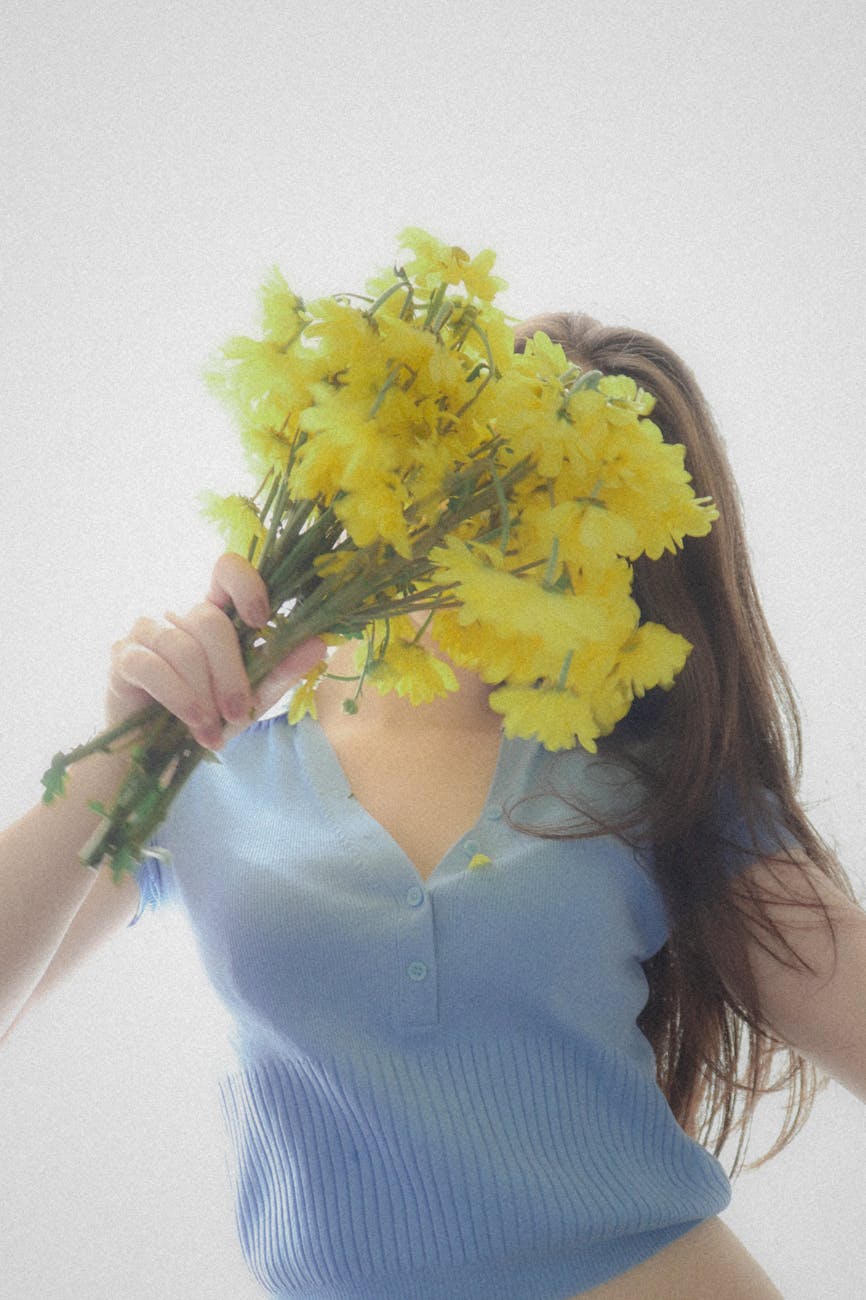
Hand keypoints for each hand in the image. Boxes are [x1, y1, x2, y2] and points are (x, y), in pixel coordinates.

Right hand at [105, 552, 325, 747]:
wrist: (160, 756)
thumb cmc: (208, 719)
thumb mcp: (252, 699)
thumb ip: (282, 670)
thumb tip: (319, 643)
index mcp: (215, 616)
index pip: (225, 569)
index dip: (245, 584)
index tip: (260, 620)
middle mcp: (180, 616)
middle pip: (209, 620)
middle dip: (230, 672)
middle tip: (238, 713)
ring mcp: (148, 632)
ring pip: (183, 647)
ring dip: (203, 694)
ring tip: (213, 730)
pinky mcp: (124, 657)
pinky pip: (152, 667)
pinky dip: (179, 698)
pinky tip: (193, 724)